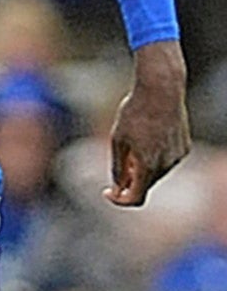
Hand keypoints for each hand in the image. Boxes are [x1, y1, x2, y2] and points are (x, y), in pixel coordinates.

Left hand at [105, 39, 189, 207]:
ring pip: (156, 173)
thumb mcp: (117, 140)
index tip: (108, 192)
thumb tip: (117, 186)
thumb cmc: (134, 112)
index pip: (135, 198)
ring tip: (131, 147)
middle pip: (145, 185)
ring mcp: (177, 156)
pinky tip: (145, 141)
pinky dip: (153, 159)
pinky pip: (166, 161)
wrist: (161, 90)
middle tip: (118, 165)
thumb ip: (117, 167)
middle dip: (129, 181)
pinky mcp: (184, 148)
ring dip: (141, 169)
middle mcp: (166, 164)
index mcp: (147, 165)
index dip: (119, 200)